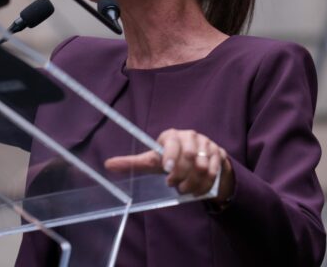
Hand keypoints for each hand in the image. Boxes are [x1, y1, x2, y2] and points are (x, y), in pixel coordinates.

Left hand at [104, 128, 234, 202]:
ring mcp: (206, 144)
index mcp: (172, 135)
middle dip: (181, 174)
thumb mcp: (153, 162)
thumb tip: (108, 164)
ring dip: (192, 182)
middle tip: (173, 185)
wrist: (198, 160)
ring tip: (184, 189)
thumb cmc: (171, 160)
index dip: (170, 156)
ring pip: (201, 166)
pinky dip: (205, 184)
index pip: (172, 142)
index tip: (166, 170)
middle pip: (188, 156)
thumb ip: (133, 163)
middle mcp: (190, 136)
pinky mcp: (219, 153)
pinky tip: (197, 191)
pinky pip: (213, 171)